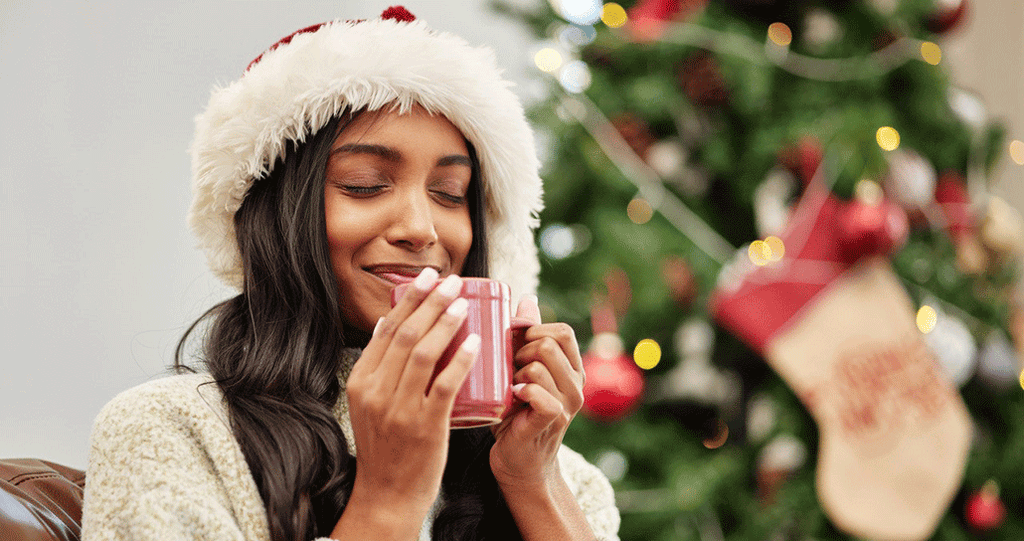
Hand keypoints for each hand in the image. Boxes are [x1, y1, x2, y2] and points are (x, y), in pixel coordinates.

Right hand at [343, 269, 479, 517]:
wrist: (388, 495)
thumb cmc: (386, 446)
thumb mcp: (370, 404)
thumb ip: (379, 368)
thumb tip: (390, 325)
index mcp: (361, 382)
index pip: (386, 330)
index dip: (409, 300)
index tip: (427, 278)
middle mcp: (376, 392)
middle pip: (405, 335)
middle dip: (430, 302)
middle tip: (450, 280)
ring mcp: (400, 409)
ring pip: (424, 354)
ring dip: (445, 323)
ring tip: (462, 303)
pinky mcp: (425, 426)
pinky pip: (445, 385)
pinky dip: (460, 360)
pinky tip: (474, 343)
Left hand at [489, 295, 584, 489]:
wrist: (519, 462)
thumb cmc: (515, 414)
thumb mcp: (519, 371)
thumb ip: (526, 338)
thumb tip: (527, 298)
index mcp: (572, 368)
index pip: (561, 331)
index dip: (532, 330)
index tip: (511, 345)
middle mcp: (576, 384)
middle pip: (549, 343)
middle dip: (520, 350)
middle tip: (508, 370)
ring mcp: (568, 404)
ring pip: (540, 365)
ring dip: (515, 373)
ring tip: (509, 388)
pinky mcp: (553, 421)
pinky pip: (539, 393)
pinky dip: (521, 392)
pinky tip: (512, 399)